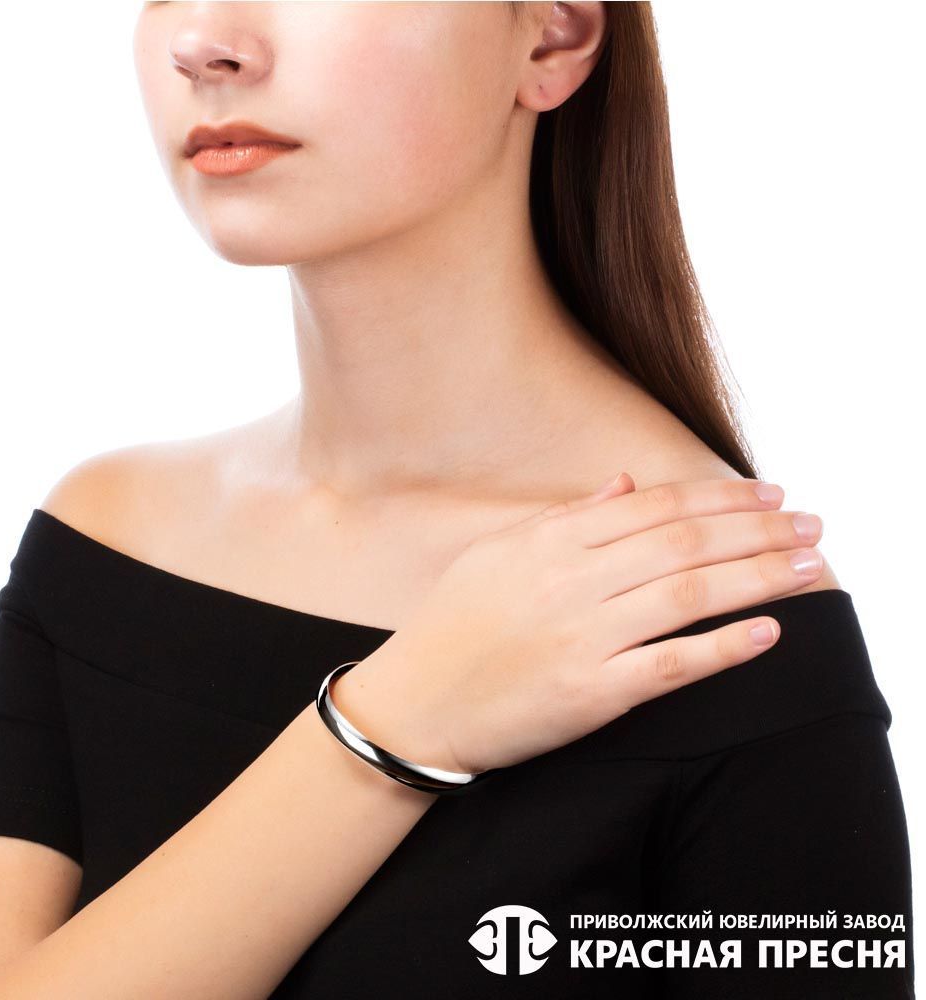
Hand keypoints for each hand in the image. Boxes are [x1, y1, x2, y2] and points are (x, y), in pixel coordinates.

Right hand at [334, 473, 823, 775]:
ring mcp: (582, 638)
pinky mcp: (590, 694)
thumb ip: (563, 519)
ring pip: (688, 595)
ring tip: (810, 566)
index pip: (653, 507)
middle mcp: (570, 582)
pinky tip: (768, 631)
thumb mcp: (496, 555)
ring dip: (759, 576)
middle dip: (757, 530)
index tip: (767, 493)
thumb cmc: (452, 626)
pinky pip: (670, 665)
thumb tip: (625, 484)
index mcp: (548, 543)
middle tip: (810, 524)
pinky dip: (723, 647)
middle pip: (683, 543)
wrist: (414, 704)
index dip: (718, 497)